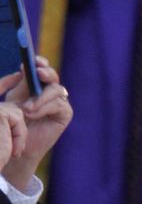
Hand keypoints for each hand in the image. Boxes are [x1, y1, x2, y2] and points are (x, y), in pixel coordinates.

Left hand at [0, 60, 70, 184]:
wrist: (19, 142)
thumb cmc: (15, 120)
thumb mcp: (16, 98)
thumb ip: (22, 83)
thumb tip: (25, 68)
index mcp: (38, 83)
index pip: (42, 68)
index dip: (40, 62)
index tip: (33, 61)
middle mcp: (51, 90)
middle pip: (53, 76)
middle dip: (46, 73)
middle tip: (37, 74)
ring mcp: (60, 101)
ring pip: (56, 90)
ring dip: (40, 97)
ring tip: (26, 108)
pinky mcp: (65, 114)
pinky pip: (59, 105)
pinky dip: (44, 107)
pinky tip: (32, 113)